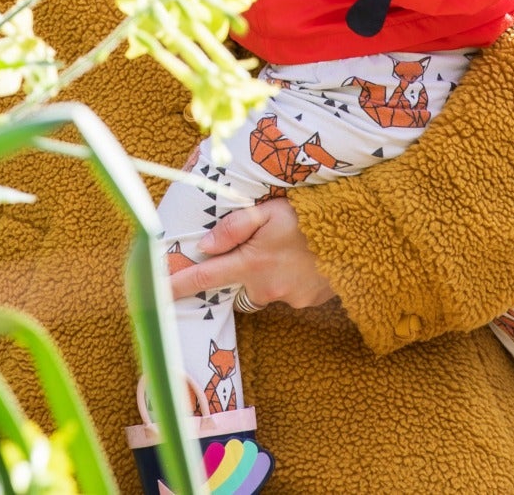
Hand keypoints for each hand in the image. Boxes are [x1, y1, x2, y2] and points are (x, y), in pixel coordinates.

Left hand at [165, 200, 337, 309]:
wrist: (359, 238)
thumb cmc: (311, 219)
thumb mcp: (268, 211)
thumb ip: (234, 227)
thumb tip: (205, 246)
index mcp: (251, 263)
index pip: (204, 277)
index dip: (178, 284)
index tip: (154, 292)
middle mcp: (266, 287)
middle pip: (238, 283)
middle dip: (242, 268)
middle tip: (262, 245)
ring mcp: (289, 298)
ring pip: (264, 287)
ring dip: (270, 271)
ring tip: (292, 247)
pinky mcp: (308, 302)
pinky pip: (288, 291)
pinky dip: (291, 276)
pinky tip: (307, 257)